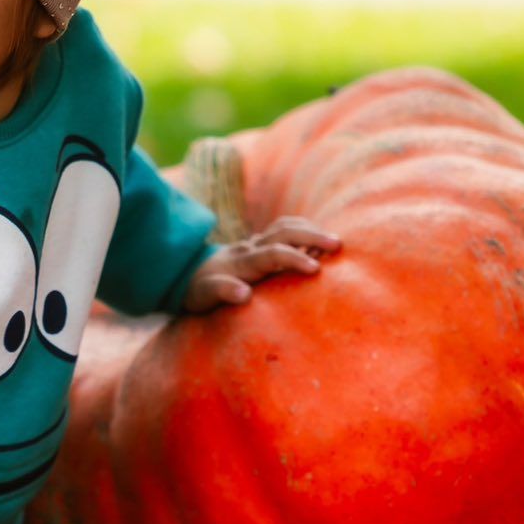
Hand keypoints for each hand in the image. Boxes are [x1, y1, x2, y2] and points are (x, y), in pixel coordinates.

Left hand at [182, 217, 340, 312]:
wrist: (185, 274)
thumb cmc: (198, 290)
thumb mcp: (203, 296)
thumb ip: (222, 292)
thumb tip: (244, 294)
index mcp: (241, 262)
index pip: (272, 254)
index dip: (294, 258)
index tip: (316, 270)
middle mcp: (250, 247)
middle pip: (283, 232)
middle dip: (311, 237)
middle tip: (337, 245)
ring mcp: (255, 243)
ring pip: (285, 227)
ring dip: (310, 231)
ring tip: (334, 241)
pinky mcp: (259, 244)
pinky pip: (283, 230)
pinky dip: (303, 230)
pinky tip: (318, 239)